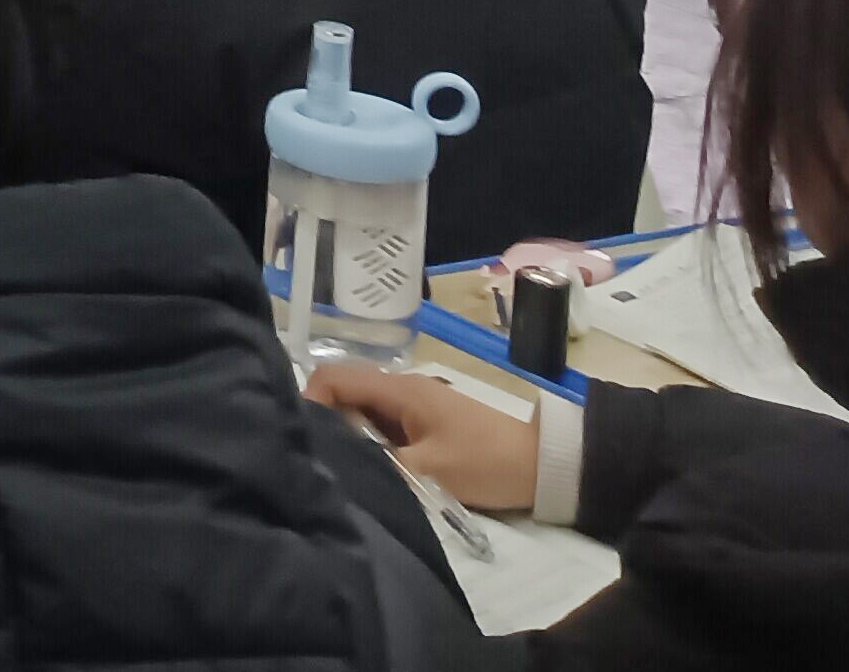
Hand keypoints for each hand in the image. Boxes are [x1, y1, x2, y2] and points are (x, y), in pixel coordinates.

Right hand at [308, 365, 537, 514]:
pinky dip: (368, 442)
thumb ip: (377, 463)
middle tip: (318, 459)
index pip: (331, 377)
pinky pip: (381, 425)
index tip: (304, 440)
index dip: (308, 401)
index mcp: (397, 389)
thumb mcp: (428, 470)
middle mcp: (400, 389)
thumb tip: (333, 462)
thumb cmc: (485, 462)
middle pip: (342, 392)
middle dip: (324, 420)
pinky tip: (369, 468)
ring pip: (361, 410)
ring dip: (347, 434)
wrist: (544, 466)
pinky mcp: (424, 424)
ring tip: (339, 467)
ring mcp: (413, 406)